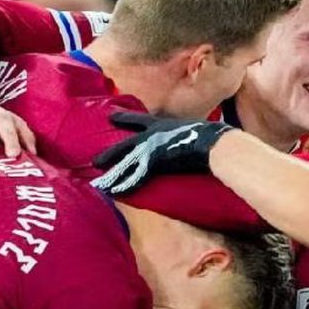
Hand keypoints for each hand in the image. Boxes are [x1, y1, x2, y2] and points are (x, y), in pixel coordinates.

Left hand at [92, 112, 231, 193]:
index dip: (124, 118)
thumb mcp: (192, 128)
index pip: (137, 120)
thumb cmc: (209, 135)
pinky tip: (116, 191)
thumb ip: (185, 131)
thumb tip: (193, 133)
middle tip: (95, 160)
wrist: (212, 142)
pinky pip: (136, 176)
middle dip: (110, 153)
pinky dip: (126, 184)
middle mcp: (152, 135)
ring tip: (99, 180)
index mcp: (161, 124)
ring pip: (126, 161)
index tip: (110, 117)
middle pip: (125, 145)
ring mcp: (152, 148)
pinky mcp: (155, 162)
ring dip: (113, 171)